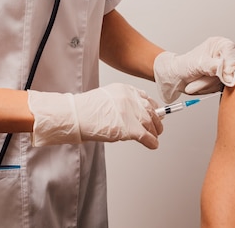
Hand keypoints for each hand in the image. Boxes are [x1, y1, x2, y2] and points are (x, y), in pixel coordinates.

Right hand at [27, 83, 162, 148]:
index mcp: (125, 89)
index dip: (152, 108)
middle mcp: (131, 98)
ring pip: (151, 124)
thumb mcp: (107, 97)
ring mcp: (132, 113)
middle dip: (156, 121)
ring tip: (154, 137)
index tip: (155, 113)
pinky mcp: (131, 128)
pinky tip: (152, 145)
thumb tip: (133, 114)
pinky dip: (152, 142)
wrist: (76, 115)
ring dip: (154, 132)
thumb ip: (121, 102)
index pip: (145, 98)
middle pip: (151, 110)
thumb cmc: (86, 109)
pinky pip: (148, 136)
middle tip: (157, 128)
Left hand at [153, 36, 234, 102]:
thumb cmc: (185, 65)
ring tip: (196, 79)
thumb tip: (226, 71)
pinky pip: (221, 88)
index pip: (231, 49)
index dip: (229, 62)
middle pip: (230, 68)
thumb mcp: (198, 63)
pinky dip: (209, 88)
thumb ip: (213, 66)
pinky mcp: (224, 80)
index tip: (225, 74)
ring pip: (225, 80)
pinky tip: (200, 84)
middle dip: (213, 77)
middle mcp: (224, 55)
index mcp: (219, 44)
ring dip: (208, 84)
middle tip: (201, 75)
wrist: (178, 76)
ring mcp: (225, 69)